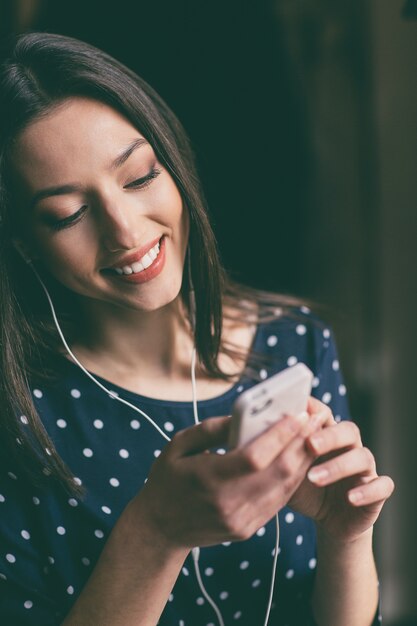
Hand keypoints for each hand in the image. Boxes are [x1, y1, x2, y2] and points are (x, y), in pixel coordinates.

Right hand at [132, 410, 327, 549]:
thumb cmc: (166, 480)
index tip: (298, 414)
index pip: (255, 457)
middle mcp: (229, 504)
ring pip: (284, 488)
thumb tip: (242, 417)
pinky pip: (279, 501)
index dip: (281, 435)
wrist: (160, 529)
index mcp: (209, 479)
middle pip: (278, 472)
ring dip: (304, 459)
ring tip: (314, 434)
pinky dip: (292, 478)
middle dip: (302, 442)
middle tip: (316, 418)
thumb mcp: (177, 446)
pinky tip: (300, 459)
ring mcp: (241, 520)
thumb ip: (209, 429)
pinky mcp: (248, 529)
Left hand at [288, 398, 394, 541]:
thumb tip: (251, 437)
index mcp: (326, 436)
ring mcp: (365, 468)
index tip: (299, 410)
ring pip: (363, 456)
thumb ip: (277, 454)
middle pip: (348, 430)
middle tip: (309, 444)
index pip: (325, 414)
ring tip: (314, 478)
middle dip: (329, 436)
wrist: (330, 521)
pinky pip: (381, 486)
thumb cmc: (305, 490)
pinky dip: (367, 491)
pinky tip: (350, 498)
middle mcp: (349, 447)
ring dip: (339, 466)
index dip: (314, 411)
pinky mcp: (377, 491)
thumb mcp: (286, 471)